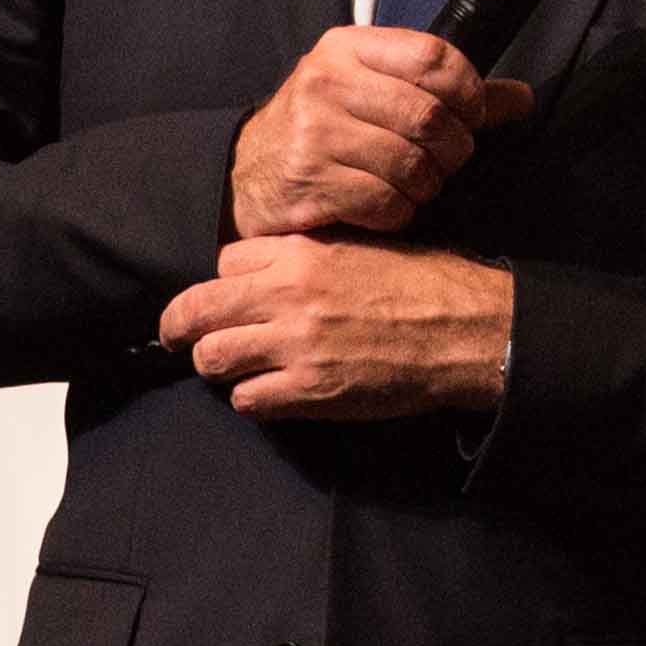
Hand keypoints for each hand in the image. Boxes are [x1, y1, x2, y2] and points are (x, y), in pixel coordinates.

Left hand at [158, 234, 514, 418]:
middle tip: (177, 338)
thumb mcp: (362, 245)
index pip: (224, 262)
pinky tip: (274, 392)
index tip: (233, 296)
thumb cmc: (425, 284)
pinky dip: (253, 399)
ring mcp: (296, 345)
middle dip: (181, 327)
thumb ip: (309, 254)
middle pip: (196, 310)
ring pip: (212, 358)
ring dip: (220, 366)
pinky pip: (247, 400)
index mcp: (302, 253)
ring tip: (239, 368)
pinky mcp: (310, 392)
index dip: (226, 282)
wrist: (467, 329)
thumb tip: (268, 270)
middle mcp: (289, 295)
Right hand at [228, 27, 533, 238]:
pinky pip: (387, 203)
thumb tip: (521, 97)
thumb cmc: (320, 126)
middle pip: (430, 117)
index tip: (470, 115)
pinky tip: (385, 203)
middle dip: (454, 148)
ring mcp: (315, 135)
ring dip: (428, 185)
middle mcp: (327, 84)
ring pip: (413, 165)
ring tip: (415, 183)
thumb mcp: (373, 89)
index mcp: (348, 48)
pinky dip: (399, 211)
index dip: (469, 91)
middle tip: (446, 159)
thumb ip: (447, 92)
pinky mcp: (311, 183)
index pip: (434, 57)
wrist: (244, 172)